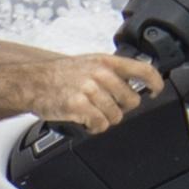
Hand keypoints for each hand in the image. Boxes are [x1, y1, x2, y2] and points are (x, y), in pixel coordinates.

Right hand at [19, 48, 154, 133]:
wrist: (32, 82)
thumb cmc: (60, 75)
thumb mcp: (89, 63)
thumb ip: (112, 72)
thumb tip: (136, 84)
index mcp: (106, 61)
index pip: (142, 70)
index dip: (155, 82)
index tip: (156, 90)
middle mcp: (100, 74)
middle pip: (131, 100)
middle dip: (120, 108)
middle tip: (105, 105)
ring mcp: (90, 90)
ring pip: (116, 116)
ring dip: (104, 118)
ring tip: (89, 111)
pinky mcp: (79, 106)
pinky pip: (100, 124)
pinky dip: (94, 127)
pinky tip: (84, 120)